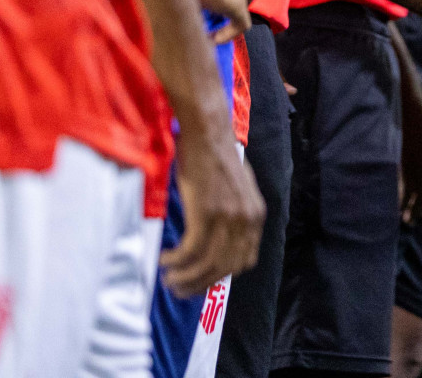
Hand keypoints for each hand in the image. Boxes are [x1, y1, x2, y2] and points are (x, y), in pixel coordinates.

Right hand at [159, 119, 264, 297]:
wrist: (207, 133)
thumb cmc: (215, 157)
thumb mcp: (236, 188)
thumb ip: (234, 213)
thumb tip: (219, 236)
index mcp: (256, 215)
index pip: (245, 260)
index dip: (221, 275)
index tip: (201, 280)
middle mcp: (247, 220)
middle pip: (225, 268)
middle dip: (200, 284)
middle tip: (179, 288)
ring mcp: (228, 217)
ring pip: (207, 265)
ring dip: (185, 278)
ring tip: (169, 278)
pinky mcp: (206, 214)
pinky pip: (191, 252)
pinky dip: (176, 262)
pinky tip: (165, 260)